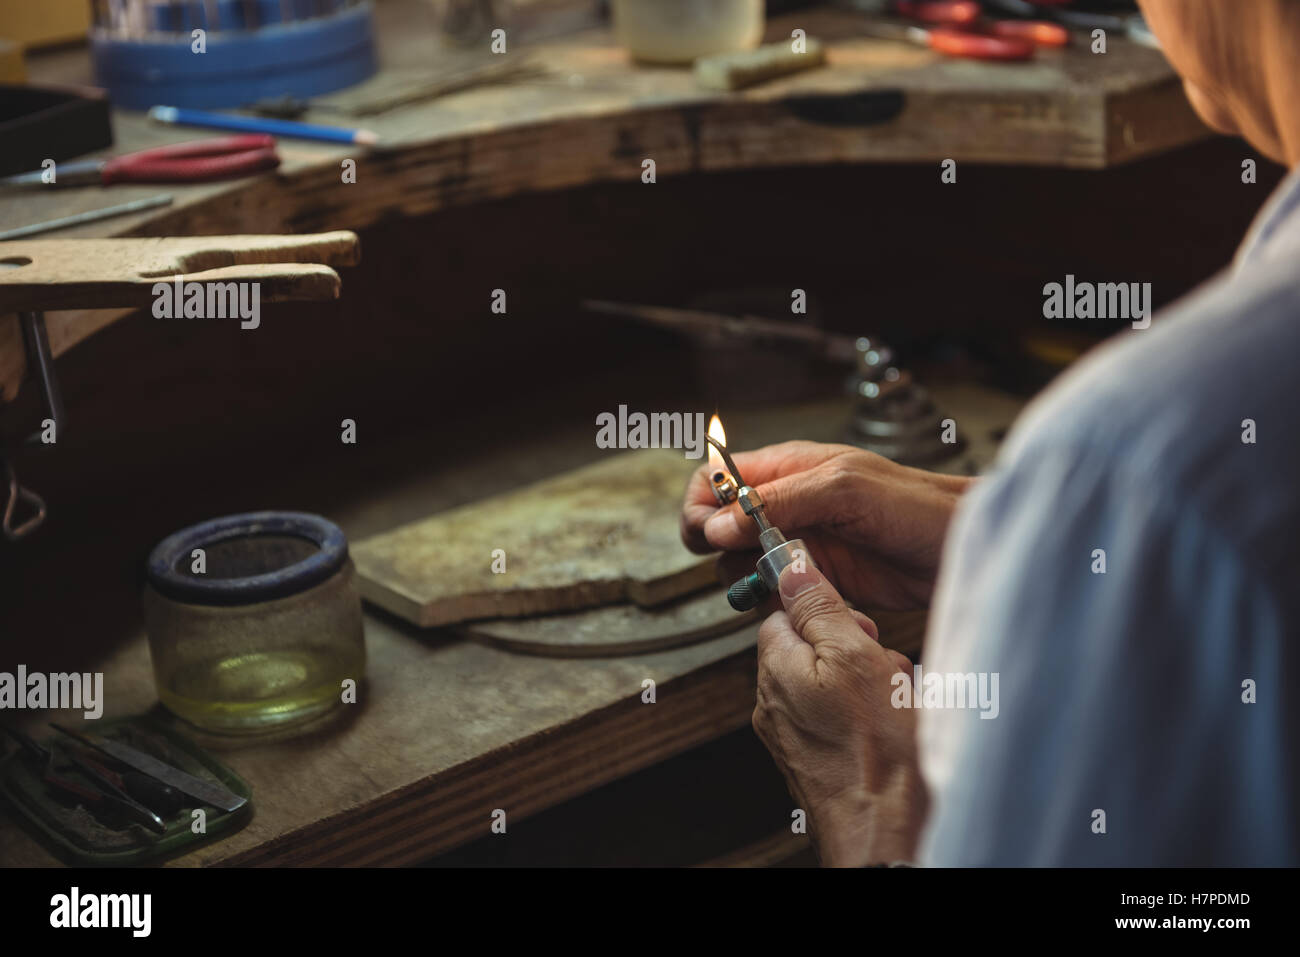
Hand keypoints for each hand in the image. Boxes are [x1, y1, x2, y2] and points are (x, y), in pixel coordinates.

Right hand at [681, 440, 971, 609]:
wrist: (963, 552)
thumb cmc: (917, 506)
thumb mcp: (844, 489)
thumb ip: (779, 501)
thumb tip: (716, 524)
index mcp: (789, 468)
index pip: (717, 477)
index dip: (701, 504)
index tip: (706, 532)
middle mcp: (788, 505)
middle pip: (719, 525)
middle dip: (718, 547)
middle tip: (741, 562)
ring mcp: (800, 544)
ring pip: (740, 563)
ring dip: (745, 578)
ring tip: (776, 582)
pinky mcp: (815, 581)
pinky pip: (771, 591)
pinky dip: (772, 601)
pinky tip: (794, 599)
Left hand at [753, 563, 925, 866]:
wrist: (889, 831)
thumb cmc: (877, 750)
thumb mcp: (855, 653)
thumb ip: (819, 607)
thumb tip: (790, 565)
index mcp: (775, 669)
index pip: (785, 614)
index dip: (827, 612)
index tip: (859, 626)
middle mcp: (774, 704)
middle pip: (815, 649)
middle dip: (857, 650)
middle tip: (884, 668)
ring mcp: (794, 737)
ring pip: (835, 685)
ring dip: (872, 684)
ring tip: (896, 703)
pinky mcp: (817, 763)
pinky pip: (844, 721)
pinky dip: (871, 718)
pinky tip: (895, 729)